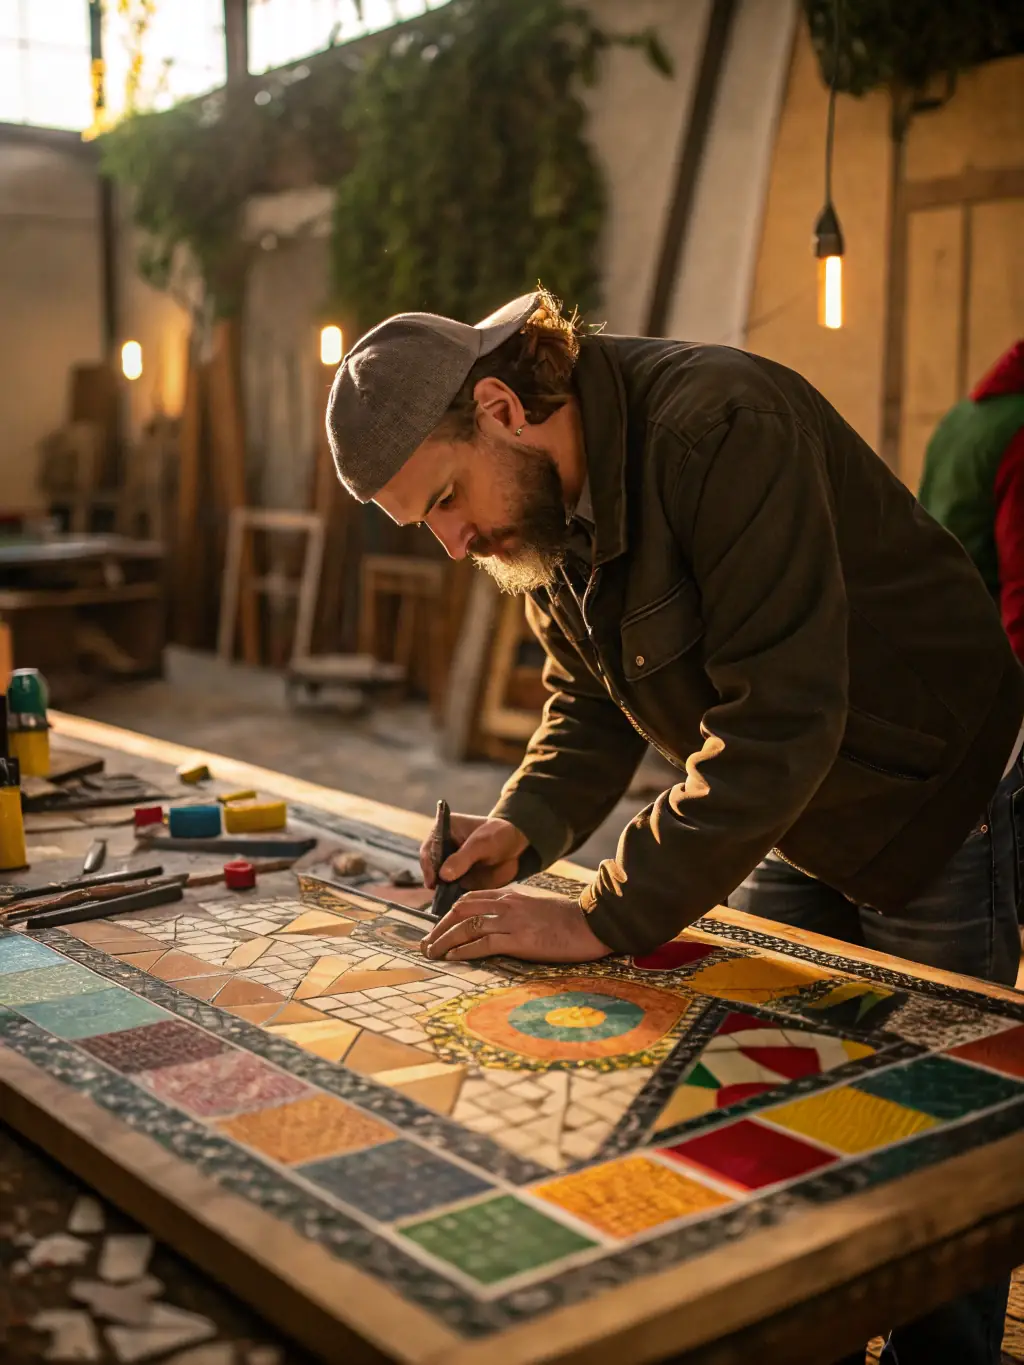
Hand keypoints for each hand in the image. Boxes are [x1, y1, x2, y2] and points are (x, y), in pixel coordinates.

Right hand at [419, 813, 527, 891]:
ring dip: (443, 892)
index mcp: (442, 832)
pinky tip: (457, 903)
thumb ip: (463, 858)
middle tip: (441, 894)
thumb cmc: (497, 835)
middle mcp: (442, 850)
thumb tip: (444, 875)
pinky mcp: (459, 879)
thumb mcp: (481, 844)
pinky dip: (453, 897)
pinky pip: (452, 891)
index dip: (428, 866)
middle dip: (435, 882)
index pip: (428, 850)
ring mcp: (450, 866)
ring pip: (439, 882)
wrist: (516, 844)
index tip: (434, 881)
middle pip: (430, 869)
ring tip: (448, 901)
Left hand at [421, 887, 611, 963]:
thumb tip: (501, 924)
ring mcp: (513, 921)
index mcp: (511, 896)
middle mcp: (507, 905)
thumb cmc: (569, 920)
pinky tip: (453, 958)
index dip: (449, 914)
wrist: (593, 923)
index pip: (470, 899)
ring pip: (467, 926)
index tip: (437, 928)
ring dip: (445, 940)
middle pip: (461, 910)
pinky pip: (484, 943)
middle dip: (439, 927)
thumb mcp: (538, 908)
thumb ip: (517, 911)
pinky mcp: (520, 939)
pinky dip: (465, 950)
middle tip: (426, 943)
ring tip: (432, 953)